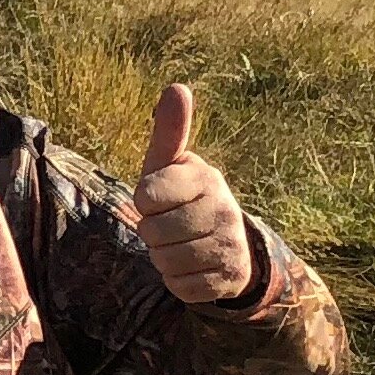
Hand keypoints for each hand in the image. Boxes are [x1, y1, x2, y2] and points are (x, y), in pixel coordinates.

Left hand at [133, 83, 256, 306]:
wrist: (229, 240)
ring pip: (164, 261)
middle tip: (170, 224)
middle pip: (153, 232)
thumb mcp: (171, 164)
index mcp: (207, 178)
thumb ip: (169, 131)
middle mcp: (225, 211)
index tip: (160, 197)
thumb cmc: (183, 195)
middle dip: (152, 231)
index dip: (144, 201)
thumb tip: (177, 87)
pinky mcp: (228, 280)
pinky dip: (177, 280)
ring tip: (179, 243)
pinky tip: (191, 265)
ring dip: (162, 257)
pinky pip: (180, 287)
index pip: (145, 196)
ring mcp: (230, 247)